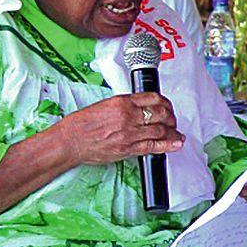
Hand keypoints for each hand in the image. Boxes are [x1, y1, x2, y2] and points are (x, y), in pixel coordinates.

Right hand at [56, 92, 182, 166]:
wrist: (70, 140)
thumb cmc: (82, 124)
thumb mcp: (104, 105)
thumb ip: (124, 106)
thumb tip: (140, 108)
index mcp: (122, 102)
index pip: (153, 98)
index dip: (165, 102)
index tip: (168, 106)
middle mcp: (128, 115)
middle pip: (161, 113)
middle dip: (171, 117)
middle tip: (173, 120)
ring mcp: (129, 133)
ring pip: (160, 130)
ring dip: (173, 132)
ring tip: (176, 133)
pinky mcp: (127, 148)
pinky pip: (153, 146)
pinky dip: (167, 145)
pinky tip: (175, 144)